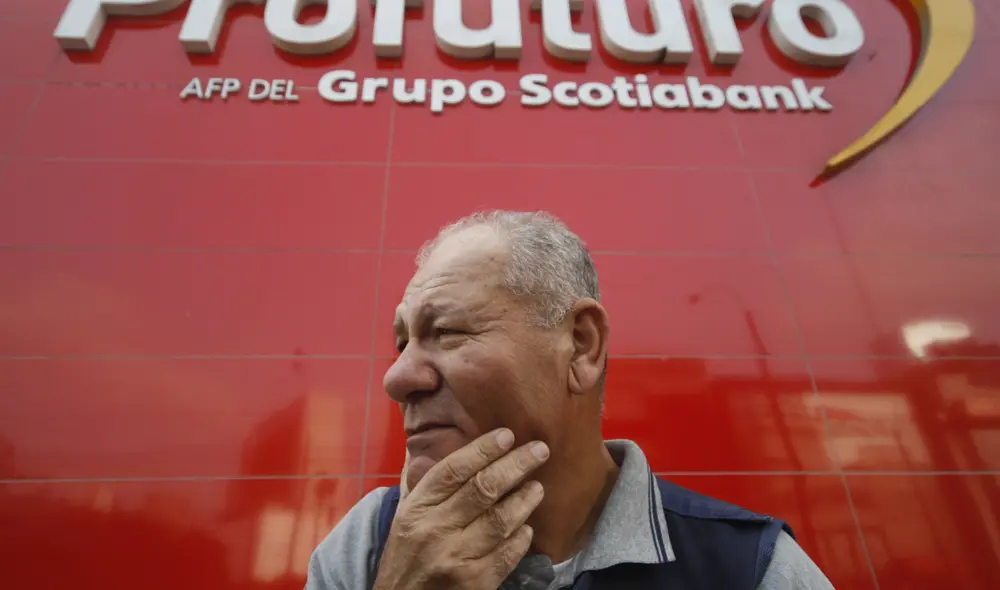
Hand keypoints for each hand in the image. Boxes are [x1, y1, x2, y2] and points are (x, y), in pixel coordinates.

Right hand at [373, 428, 549, 589]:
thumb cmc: (406, 557)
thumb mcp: (406, 517)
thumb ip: (428, 486)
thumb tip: (447, 446)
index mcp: (417, 509)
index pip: (453, 470)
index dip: (483, 449)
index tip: (507, 435)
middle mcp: (435, 530)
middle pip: (483, 489)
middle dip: (516, 465)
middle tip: (540, 450)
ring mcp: (456, 558)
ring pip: (500, 520)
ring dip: (524, 500)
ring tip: (537, 487)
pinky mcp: (475, 583)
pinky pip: (507, 554)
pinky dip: (521, 538)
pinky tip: (528, 527)